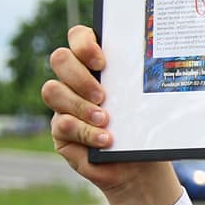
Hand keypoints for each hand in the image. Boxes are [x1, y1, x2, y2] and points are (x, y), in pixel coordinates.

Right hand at [40, 25, 182, 204]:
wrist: (139, 167)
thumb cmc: (143, 130)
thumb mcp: (145, 106)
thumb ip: (139, 87)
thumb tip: (151, 72)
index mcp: (95, 65)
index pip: (78, 37)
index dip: (83, 42)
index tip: (103, 61)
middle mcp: (75, 81)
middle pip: (60, 59)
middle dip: (80, 76)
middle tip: (103, 95)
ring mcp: (63, 105)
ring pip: (52, 90)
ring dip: (80, 105)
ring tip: (106, 119)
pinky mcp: (60, 131)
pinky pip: (61, 124)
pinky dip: (85, 132)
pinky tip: (105, 140)